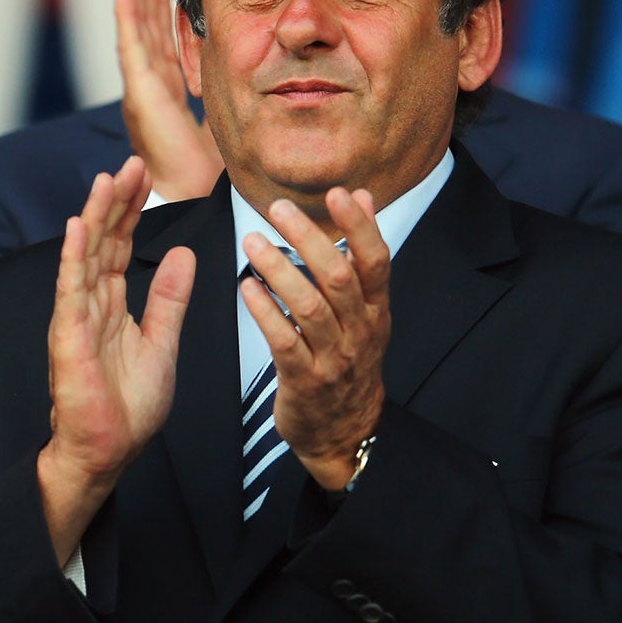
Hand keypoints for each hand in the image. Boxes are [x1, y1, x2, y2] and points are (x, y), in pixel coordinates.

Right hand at [37, 155, 195, 562]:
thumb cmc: (129, 407)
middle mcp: (90, 304)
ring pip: (86, 255)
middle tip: (132, 162)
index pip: (119, 246)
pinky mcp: (68, 336)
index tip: (145, 174)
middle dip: (116, 201)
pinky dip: (75, 256)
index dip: (132, 210)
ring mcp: (76, 317)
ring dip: (95, 216)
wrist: (108, 450)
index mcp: (112, 305)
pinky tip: (79, 226)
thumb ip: (169, 299)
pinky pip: (71, 288)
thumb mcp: (163, 343)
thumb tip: (181, 253)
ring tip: (107, 179)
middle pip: (102, 241)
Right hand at [115, 0, 221, 202]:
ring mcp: (142, 87)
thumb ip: (231, 91)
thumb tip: (259, 70)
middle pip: (147, 27)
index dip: (161, 9)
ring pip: (135, 28)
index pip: (164, 40)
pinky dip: (126, 13)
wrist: (195, 191)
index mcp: (170, 91)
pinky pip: (132, 43)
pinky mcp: (140, 91)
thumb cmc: (209, 167)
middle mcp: (152, 85)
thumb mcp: (228, 113)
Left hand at [239, 188, 390, 490]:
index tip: (339, 193)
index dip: (359, 226)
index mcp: (375, 309)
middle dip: (308, 240)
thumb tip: (362, 195)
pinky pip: (285, 342)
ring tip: (251, 242)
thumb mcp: (365, 310)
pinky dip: (266, 313)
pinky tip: (246, 288)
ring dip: (280, 271)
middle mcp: (360, 331)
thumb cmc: (348, 359)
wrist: (346, 430)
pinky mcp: (306, 381)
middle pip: (339, 278)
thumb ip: (359, 255)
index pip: (376, 260)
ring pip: (310, 307)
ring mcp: (335, 357)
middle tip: (277, 209)